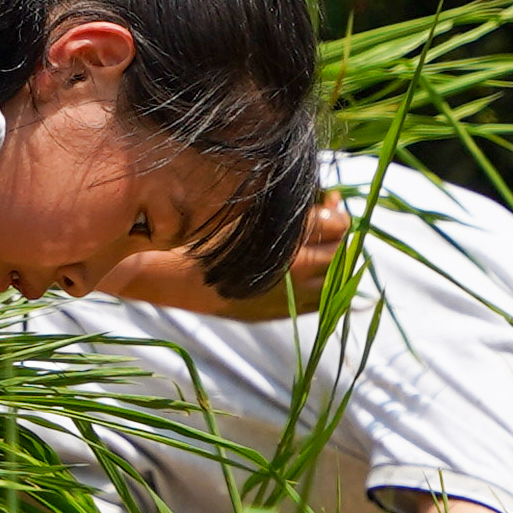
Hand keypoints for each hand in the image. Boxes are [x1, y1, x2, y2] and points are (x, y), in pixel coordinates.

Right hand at [99, 192, 350, 321]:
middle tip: (325, 216)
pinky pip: (316, 302)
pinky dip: (322, 285)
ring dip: (332, 260)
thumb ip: (289, 208)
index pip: (337, 226)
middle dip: (337, 233)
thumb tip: (328, 200)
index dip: (336, 210)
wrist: (172, 274)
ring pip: (334, 280)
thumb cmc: (204, 233)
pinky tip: (310, 271)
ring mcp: (288, 298)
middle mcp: (295, 273)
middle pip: (340, 252)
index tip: (329, 199)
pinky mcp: (278, 313)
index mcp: (287, 243)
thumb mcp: (247, 209)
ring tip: (318, 244)